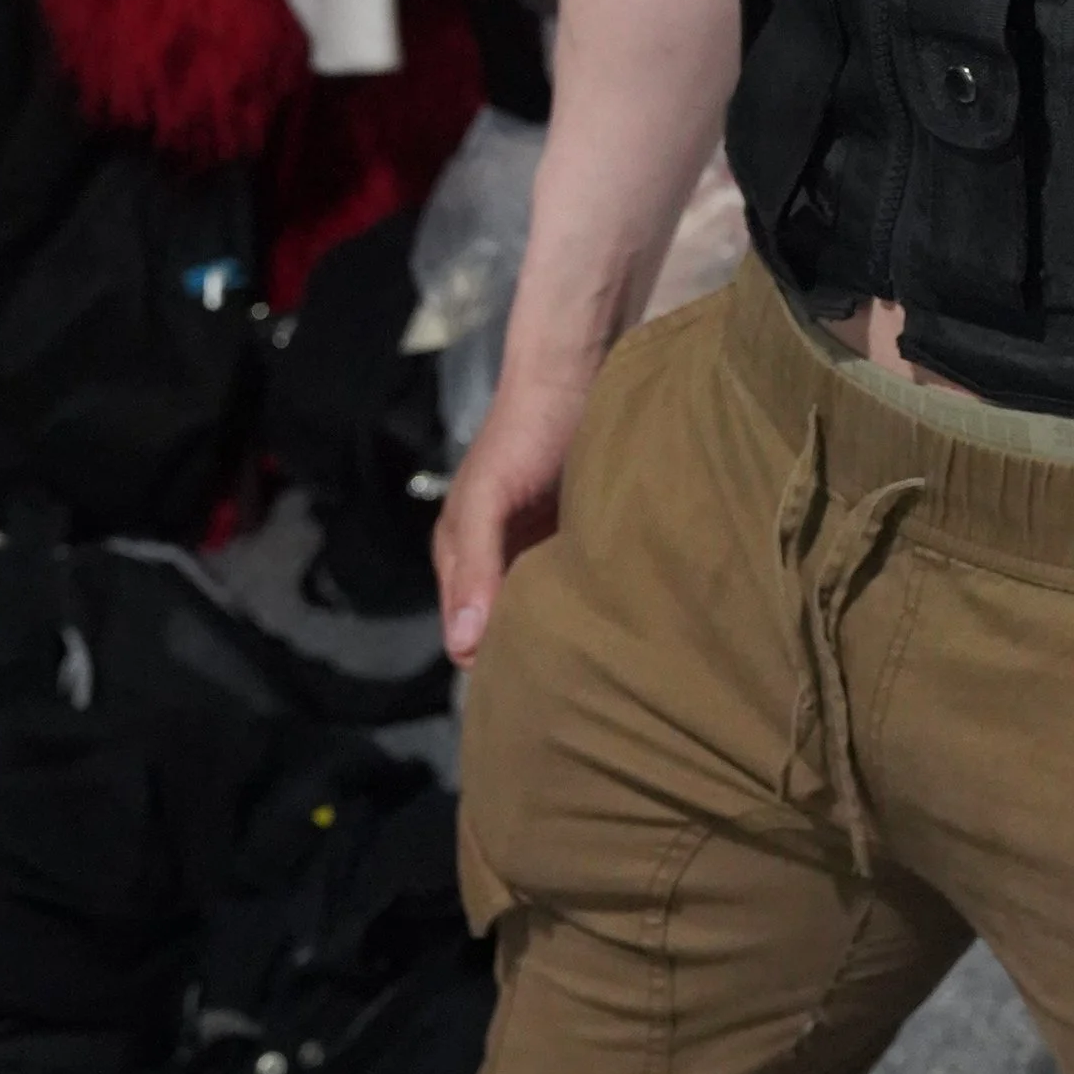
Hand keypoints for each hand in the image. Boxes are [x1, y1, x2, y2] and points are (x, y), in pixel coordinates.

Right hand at [433, 375, 586, 664]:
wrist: (575, 376)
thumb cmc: (522, 435)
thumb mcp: (488, 496)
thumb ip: (477, 567)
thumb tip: (465, 645)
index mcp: (461, 557)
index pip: (466, 635)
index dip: (490, 664)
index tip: (529, 698)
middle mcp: (496, 561)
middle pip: (504, 628)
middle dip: (528, 654)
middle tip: (570, 690)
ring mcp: (538, 551)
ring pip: (542, 611)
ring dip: (561, 631)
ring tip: (594, 666)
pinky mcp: (577, 539)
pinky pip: (574, 586)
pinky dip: (585, 604)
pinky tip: (611, 626)